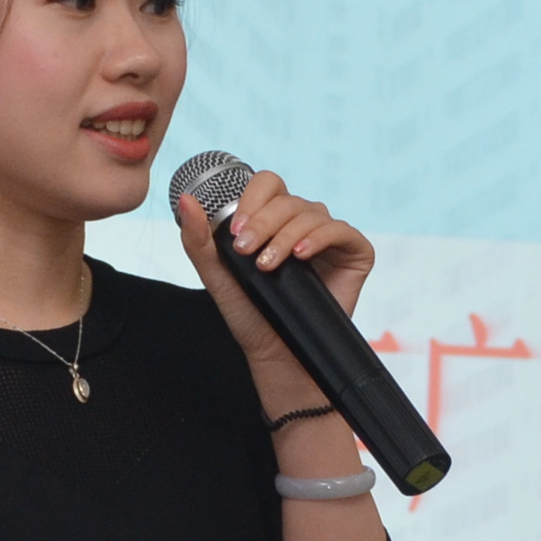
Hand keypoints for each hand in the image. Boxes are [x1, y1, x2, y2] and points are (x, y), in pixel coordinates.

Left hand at [174, 171, 373, 391]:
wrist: (279, 355)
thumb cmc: (251, 315)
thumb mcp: (218, 276)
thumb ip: (198, 240)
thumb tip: (185, 200)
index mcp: (274, 219)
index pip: (267, 185)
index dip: (251, 200)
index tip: (235, 232)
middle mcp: (304, 222)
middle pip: (287, 200)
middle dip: (263, 222)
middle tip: (246, 251)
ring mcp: (330, 236)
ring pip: (311, 213)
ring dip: (285, 235)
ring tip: (269, 265)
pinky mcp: (355, 252)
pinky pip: (342, 230)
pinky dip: (319, 238)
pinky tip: (302, 255)